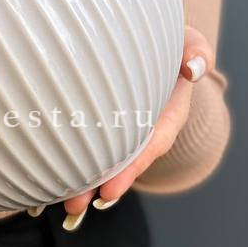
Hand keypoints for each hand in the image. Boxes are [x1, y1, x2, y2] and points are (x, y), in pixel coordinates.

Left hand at [29, 25, 215, 226]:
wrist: (151, 44)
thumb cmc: (169, 44)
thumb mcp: (188, 42)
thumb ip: (196, 50)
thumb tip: (194, 67)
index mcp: (167, 115)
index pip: (149, 145)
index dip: (130, 168)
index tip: (110, 190)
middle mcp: (146, 129)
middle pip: (123, 162)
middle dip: (100, 185)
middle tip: (76, 203)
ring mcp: (124, 130)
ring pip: (105, 160)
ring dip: (83, 182)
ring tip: (62, 202)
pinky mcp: (103, 126)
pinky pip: (91, 146)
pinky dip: (73, 162)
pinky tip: (51, 179)